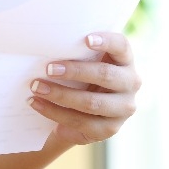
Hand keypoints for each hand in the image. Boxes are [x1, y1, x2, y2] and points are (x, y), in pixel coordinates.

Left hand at [27, 31, 140, 145]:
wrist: (83, 112)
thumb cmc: (81, 77)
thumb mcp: (85, 62)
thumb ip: (77, 52)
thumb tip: (44, 42)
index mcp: (125, 60)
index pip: (121, 46)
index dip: (106, 41)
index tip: (86, 39)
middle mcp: (131, 83)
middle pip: (105, 75)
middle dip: (75, 71)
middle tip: (48, 68)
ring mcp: (124, 108)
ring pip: (92, 102)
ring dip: (60, 94)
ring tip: (37, 87)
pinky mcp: (110, 129)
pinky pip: (81, 121)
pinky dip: (55, 112)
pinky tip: (37, 103)